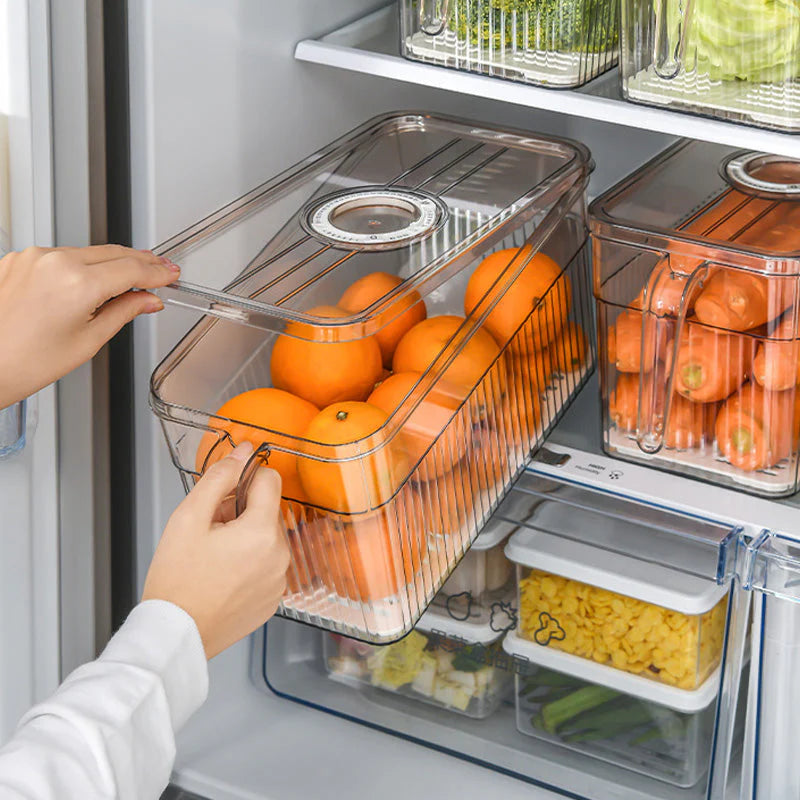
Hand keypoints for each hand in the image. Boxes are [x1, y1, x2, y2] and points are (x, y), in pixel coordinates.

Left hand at [0, 245, 178, 408]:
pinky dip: (80, 266)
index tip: (170, 274)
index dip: (157, 272)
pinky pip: (60, 257)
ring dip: (111, 263)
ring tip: (130, 279)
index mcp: (76, 283)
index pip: (132, 269)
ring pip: (87, 252)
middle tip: (160, 270)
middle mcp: (53, 261)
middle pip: (113, 253)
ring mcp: (33, 257)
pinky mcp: (18, 259)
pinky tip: (91, 280)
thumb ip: (123, 312)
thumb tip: (146, 300)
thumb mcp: (88, 341)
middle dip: (140, 261)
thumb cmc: (24, 362)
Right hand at [142, 443, 289, 658]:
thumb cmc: (177, 581)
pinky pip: (268, 565)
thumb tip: (243, 452)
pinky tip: (223, 574)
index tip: (224, 493)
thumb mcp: (188, 517)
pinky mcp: (274, 598)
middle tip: (210, 530)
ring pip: (268, 537)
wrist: (175, 633)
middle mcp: (280, 556)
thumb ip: (219, 477)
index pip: (270, 479)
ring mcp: (279, 580)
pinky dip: (250, 562)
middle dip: (242, 510)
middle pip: (268, 510)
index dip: (245, 478)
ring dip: (246, 536)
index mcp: (262, 532)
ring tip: (214, 555)